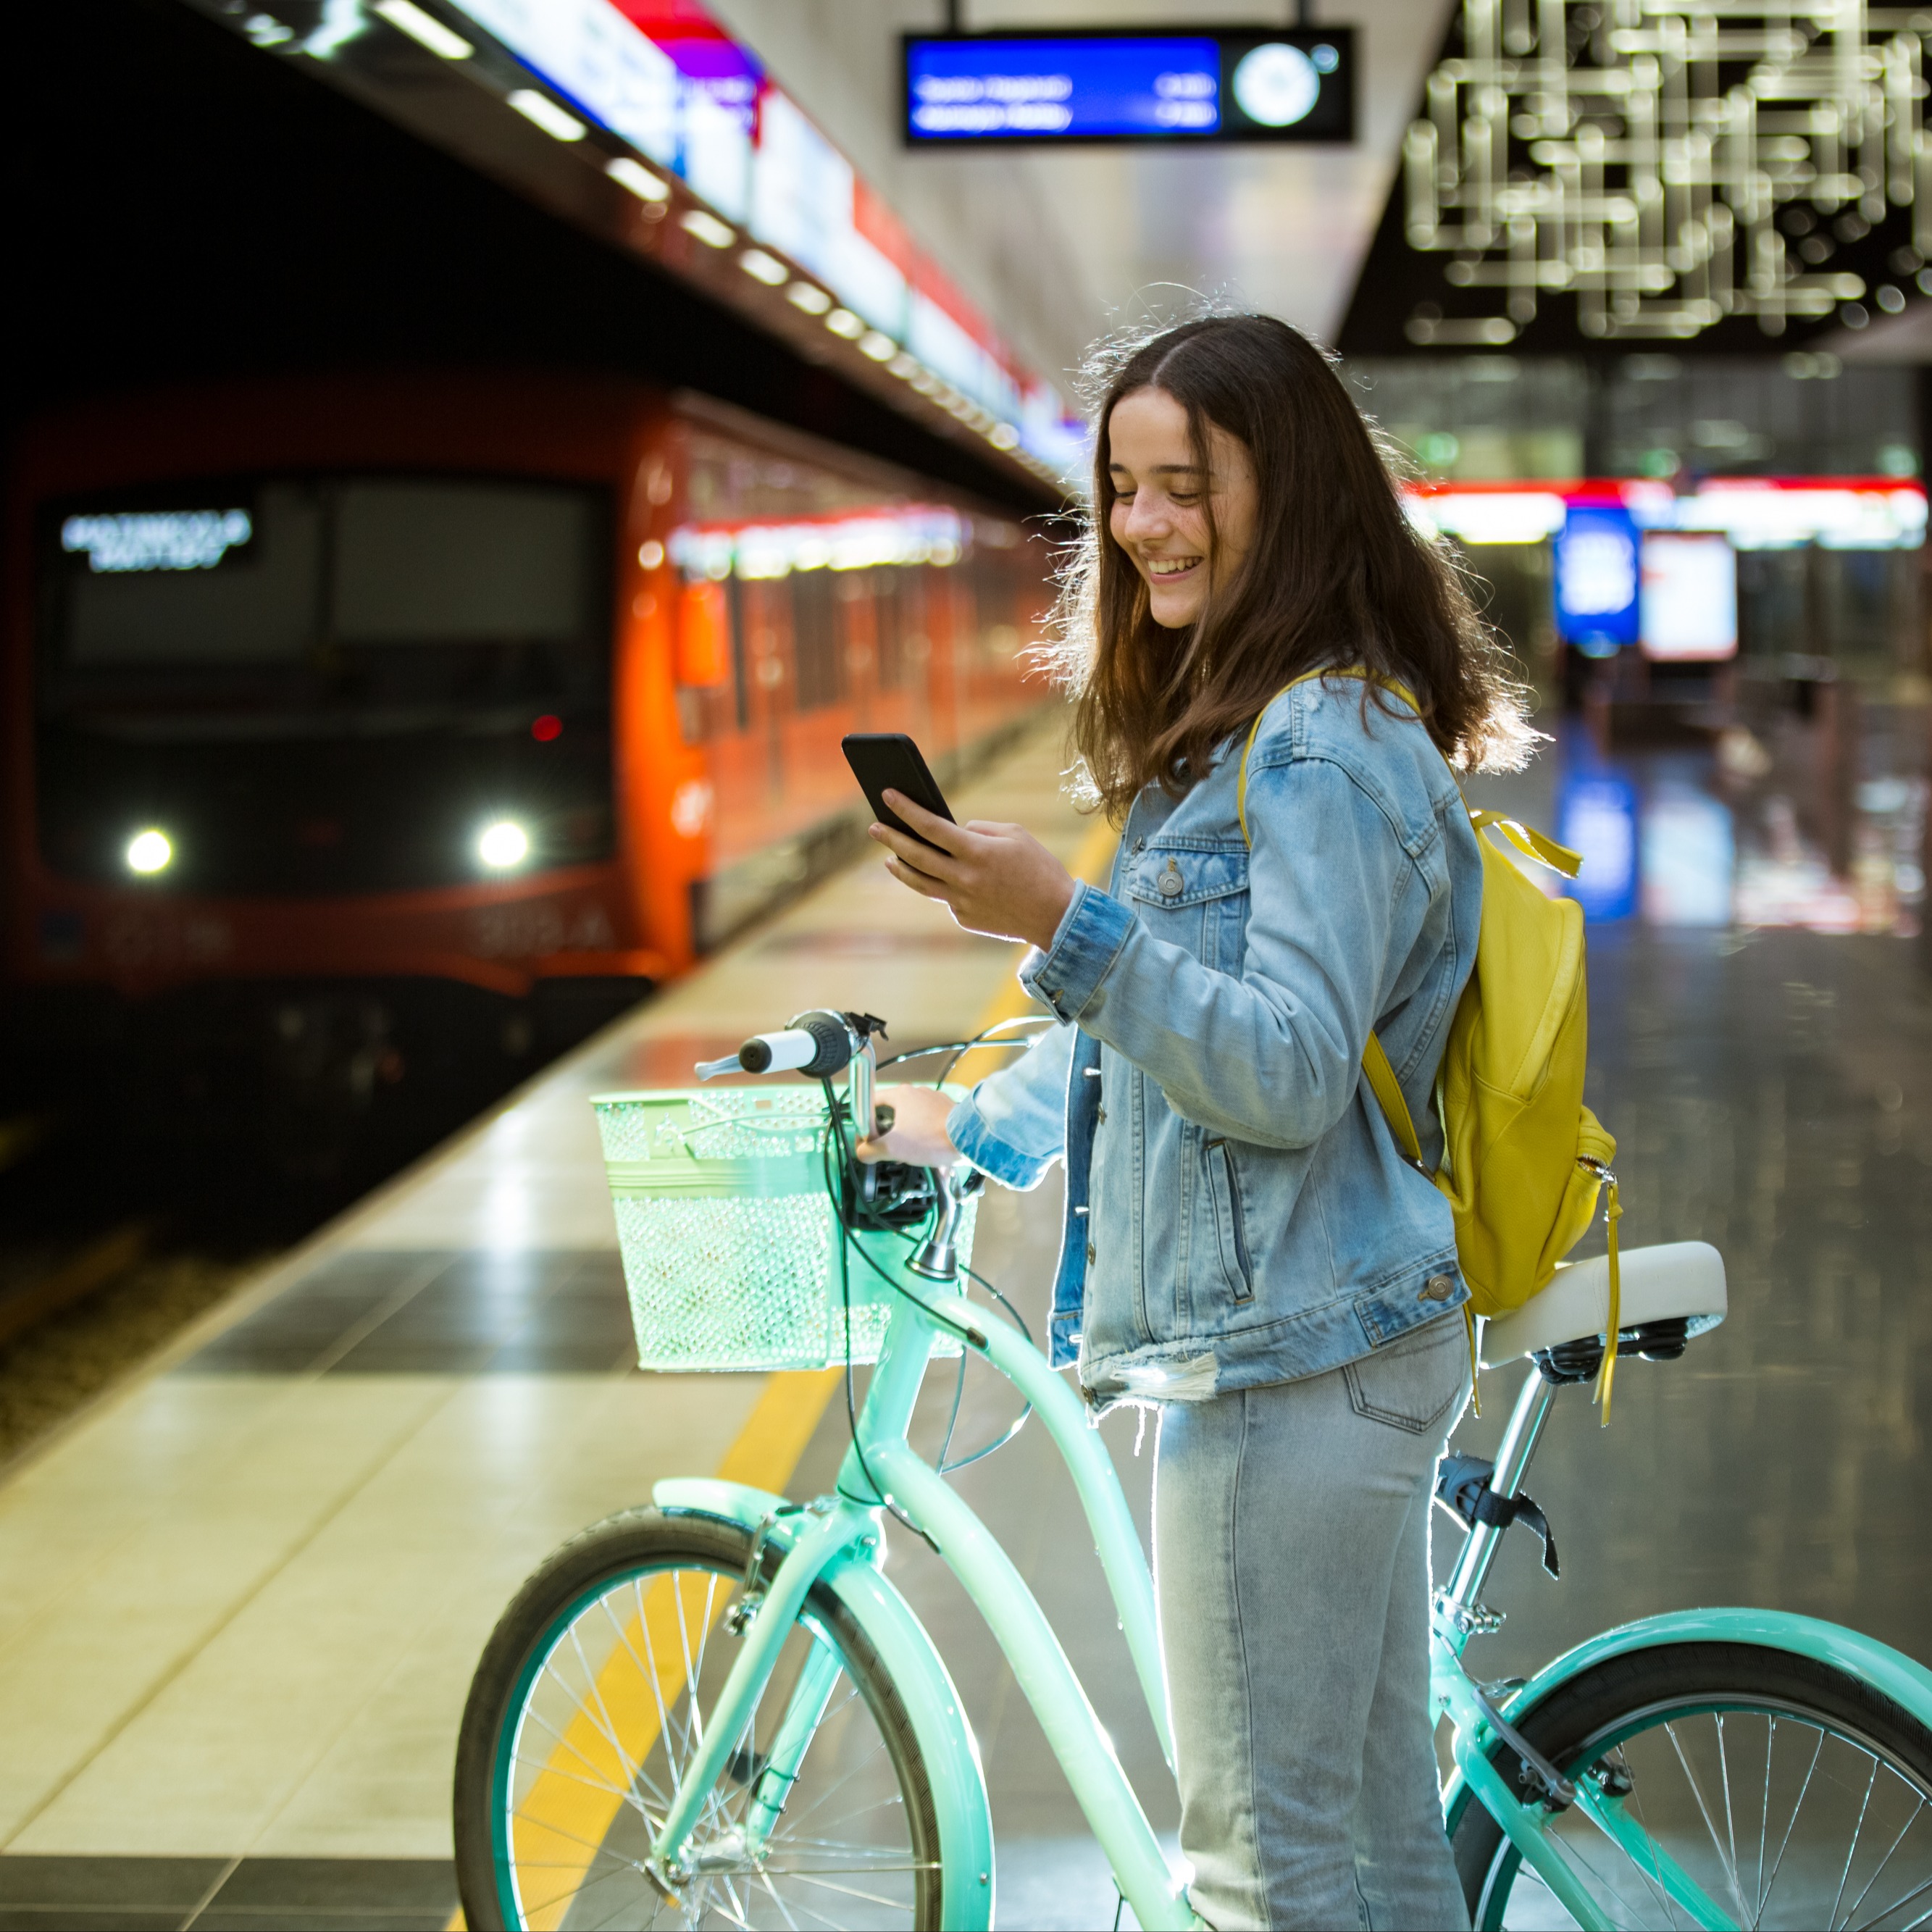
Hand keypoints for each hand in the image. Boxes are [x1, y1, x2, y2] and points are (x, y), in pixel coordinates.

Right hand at [856, 1082, 960, 1167]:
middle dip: (886, 1132)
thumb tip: (862, 1153)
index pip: (871, 1103)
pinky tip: (926, 1150)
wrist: (968, 1140)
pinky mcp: (946, 1112)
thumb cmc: (933, 1138)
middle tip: (887, 1148)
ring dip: (905, 1135)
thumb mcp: (892, 1147)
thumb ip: (870, 1150)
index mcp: (901, 1094)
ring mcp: (934, 1101)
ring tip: (909, 1152)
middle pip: (891, 1112)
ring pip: (910, 1118)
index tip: (865, 1138)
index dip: (864, 1122)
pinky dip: (923, 1136)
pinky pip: (927, 1123)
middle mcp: (918, 1093)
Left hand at [870, 791, 1076, 950]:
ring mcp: (961, 902)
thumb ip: (980, 829)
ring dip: (900, 868)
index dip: (906, 809)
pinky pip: (946, 898)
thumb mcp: (1015, 836)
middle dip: (891, 838)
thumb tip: (955, 831)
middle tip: (874, 827)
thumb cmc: (1040, 869)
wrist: (1056, 916)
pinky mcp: (965, 919)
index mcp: (977, 852)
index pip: (930, 826)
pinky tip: (940, 878)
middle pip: (916, 855)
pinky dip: (942, 885)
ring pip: (920, 883)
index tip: (888, 796)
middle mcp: (964, 878)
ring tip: (889, 857)